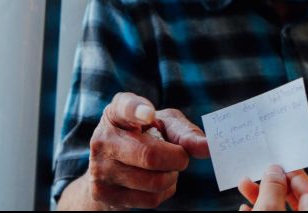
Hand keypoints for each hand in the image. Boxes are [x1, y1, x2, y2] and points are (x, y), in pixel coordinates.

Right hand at [86, 92, 209, 209]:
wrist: (114, 166)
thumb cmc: (146, 136)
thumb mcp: (165, 125)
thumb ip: (185, 132)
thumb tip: (208, 147)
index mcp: (117, 113)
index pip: (125, 108)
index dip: (138, 111)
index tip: (149, 114)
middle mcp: (103, 138)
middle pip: (150, 155)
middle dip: (177, 158)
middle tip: (181, 156)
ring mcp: (99, 168)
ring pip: (154, 181)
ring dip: (172, 176)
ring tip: (166, 167)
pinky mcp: (103, 193)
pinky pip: (149, 199)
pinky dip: (164, 191)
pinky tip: (156, 181)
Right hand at [238, 165, 307, 210]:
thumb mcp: (268, 210)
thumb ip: (273, 188)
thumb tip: (275, 170)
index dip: (294, 174)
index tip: (278, 163)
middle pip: (292, 199)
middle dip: (272, 183)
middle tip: (261, 171)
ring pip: (276, 208)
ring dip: (259, 195)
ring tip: (244, 185)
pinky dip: (257, 210)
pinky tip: (244, 208)